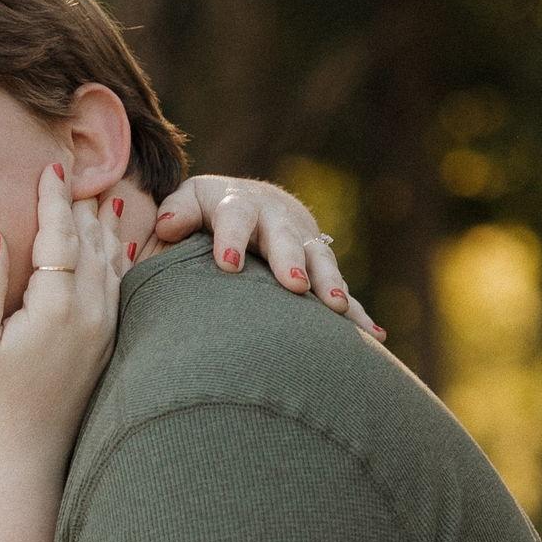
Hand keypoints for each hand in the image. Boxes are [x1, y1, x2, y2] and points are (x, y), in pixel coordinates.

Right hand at [0, 163, 125, 459]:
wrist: (26, 459)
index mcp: (57, 307)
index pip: (60, 235)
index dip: (55, 198)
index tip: (52, 166)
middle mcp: (91, 314)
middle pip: (92, 241)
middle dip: (81, 205)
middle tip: (76, 171)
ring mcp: (106, 331)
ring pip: (112, 262)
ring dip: (104, 227)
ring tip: (101, 197)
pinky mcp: (109, 346)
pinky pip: (121, 287)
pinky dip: (119, 258)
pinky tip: (120, 247)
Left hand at [147, 175, 384, 340]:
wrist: (250, 205)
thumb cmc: (203, 216)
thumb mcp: (187, 205)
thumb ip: (176, 214)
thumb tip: (167, 225)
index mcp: (236, 203)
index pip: (234, 214)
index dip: (231, 237)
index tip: (227, 264)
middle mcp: (275, 218)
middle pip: (283, 236)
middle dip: (289, 259)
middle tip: (292, 285)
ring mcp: (302, 242)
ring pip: (319, 260)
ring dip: (329, 282)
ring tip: (334, 307)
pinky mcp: (318, 268)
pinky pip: (339, 292)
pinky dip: (357, 314)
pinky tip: (374, 337)